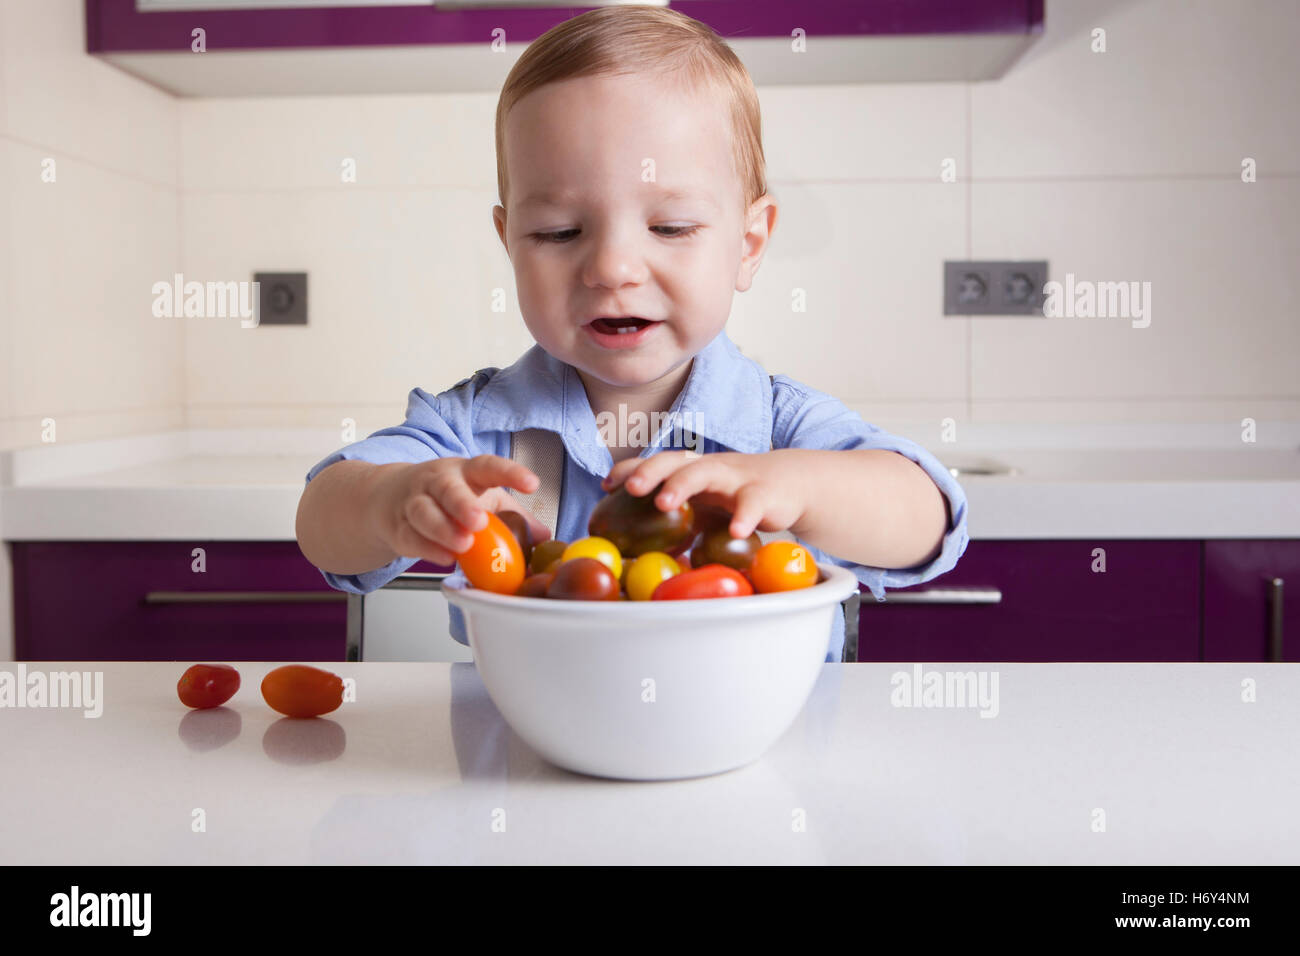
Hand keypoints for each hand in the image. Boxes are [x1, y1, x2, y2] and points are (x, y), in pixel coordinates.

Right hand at [369, 455, 551, 565]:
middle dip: (463, 504)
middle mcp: (438, 482)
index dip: (511, 473)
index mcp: (466, 472)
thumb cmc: (446, 497)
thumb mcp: (483, 498)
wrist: (389, 498)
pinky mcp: (398, 527)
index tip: (532, 484)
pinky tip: (445, 558)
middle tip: (479, 521)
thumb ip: (513, 517)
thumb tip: (544, 537)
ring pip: (423, 512)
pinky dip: (428, 549)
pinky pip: (411, 537)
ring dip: (443, 530)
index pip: (488, 466)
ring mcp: (414, 502)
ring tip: (463, 545)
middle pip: (448, 488)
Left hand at [600, 449, 807, 538]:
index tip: (607, 485)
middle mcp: (707, 468)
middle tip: (631, 489)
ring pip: (705, 471)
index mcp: (690, 470)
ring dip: (682, 484)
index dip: (631, 470)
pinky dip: (743, 516)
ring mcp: (735, 478)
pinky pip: (752, 503)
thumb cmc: (736, 496)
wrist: (790, 484)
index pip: (655, 464)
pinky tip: (734, 531)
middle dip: (650, 472)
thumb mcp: (703, 506)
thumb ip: (676, 523)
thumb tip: (641, 556)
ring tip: (663, 502)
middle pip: (674, 461)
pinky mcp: (763, 494)